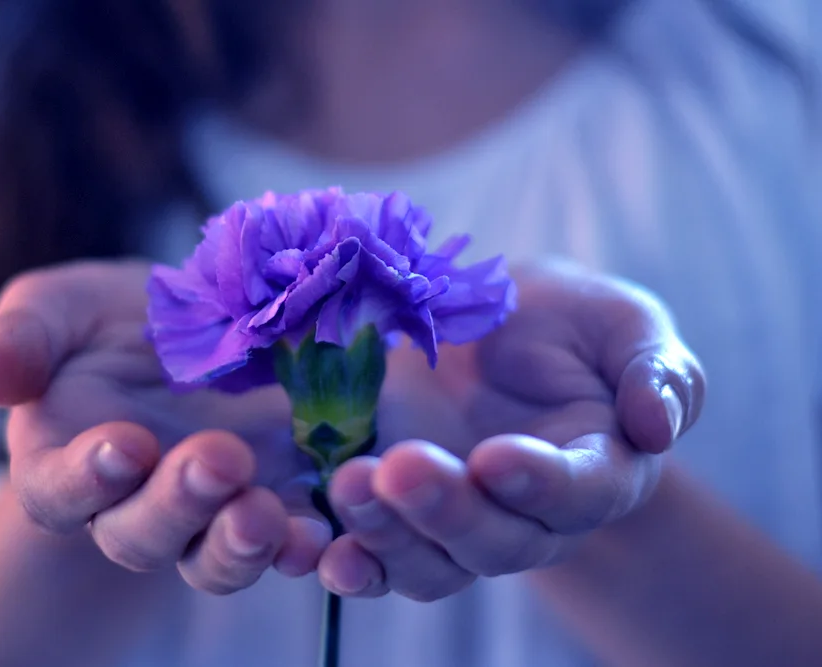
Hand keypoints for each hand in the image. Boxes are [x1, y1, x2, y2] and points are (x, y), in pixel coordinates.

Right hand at [0, 261, 328, 593]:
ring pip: (212, 558)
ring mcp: (209, 512)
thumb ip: (24, 337)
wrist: (204, 320)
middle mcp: (134, 504)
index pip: (58, 491)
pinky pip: (285, 543)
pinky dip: (303, 545)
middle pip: (142, 535)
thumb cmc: (117, 318)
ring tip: (268, 515)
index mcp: (69, 461)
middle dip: (178, 506)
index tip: (124, 444)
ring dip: (239, 545)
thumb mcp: (64, 306)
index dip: (85, 478)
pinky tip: (325, 531)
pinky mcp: (275, 503)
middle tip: (218, 461)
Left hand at [316, 261, 705, 600]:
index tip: (495, 458)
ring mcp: (458, 524)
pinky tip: (319, 546)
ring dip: (389, 537)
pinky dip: (349, 562)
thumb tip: (659, 425)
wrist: (495, 332)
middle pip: (497, 544)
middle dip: (449, 513)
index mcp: (595, 471)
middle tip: (402, 469)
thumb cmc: (568, 325)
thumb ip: (656, 370)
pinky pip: (377, 560)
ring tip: (348, 485)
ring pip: (432, 565)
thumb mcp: (621, 325)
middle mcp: (528, 518)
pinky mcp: (400, 517)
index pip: (579, 495)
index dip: (540, 485)